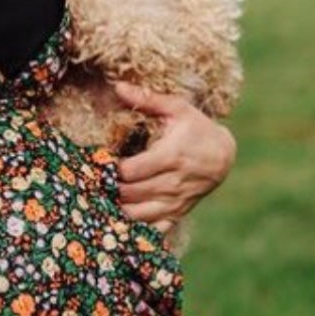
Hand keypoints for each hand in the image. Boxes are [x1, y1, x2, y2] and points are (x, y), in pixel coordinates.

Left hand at [113, 81, 236, 232]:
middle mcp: (174, 182)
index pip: (131, 171)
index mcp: (171, 156)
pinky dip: (136, 228)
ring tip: (100, 200)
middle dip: (108, 190)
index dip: (110, 170)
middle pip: (130, 194)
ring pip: (139, 215)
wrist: (224, 155)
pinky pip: (155, 228)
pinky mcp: (178, 213)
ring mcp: (176, 201)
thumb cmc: (196, 128)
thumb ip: (148, 100)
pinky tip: (119, 222)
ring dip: (117, 210)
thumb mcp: (177, 109)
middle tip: (91, 182)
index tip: (98, 163)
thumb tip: (119, 86)